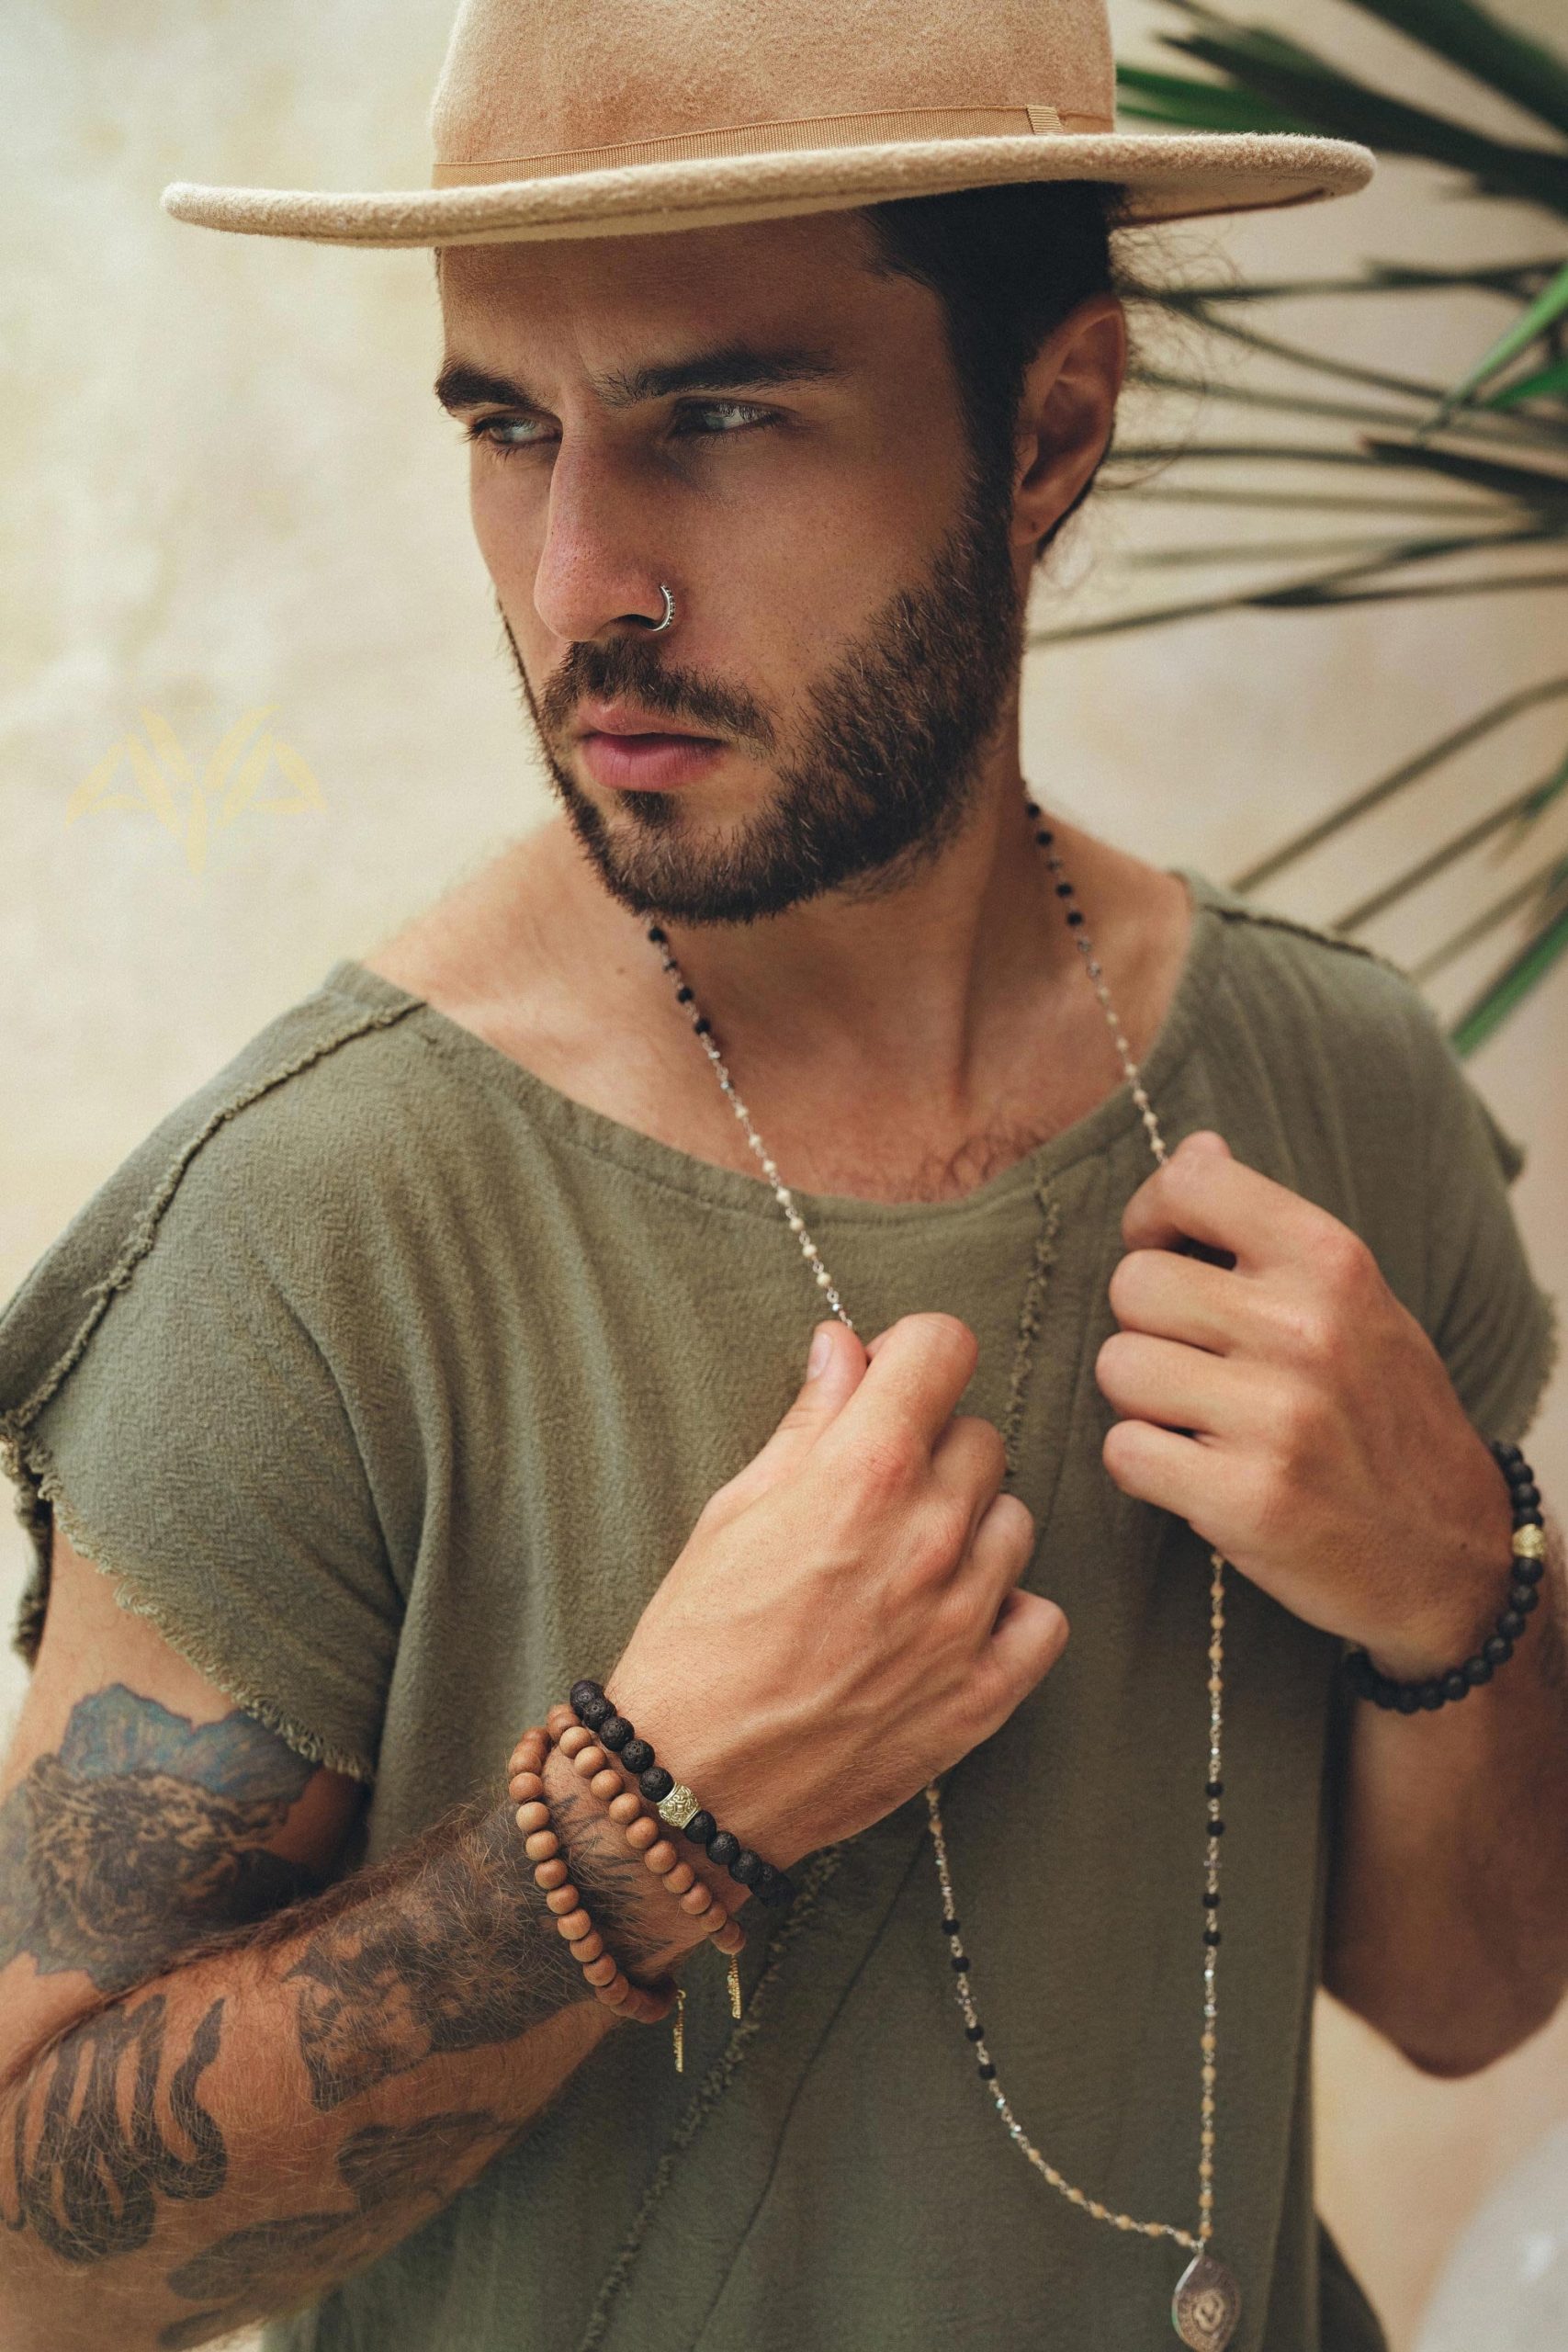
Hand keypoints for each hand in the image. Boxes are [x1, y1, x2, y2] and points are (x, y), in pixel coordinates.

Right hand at [609, 1313, 1069, 1866]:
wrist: (691, 1783)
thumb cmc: (697, 1641)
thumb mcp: (735, 1509)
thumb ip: (808, 1421)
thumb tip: (843, 1347)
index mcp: (862, 1471)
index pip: (943, 1347)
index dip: (911, 1355)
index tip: (889, 1383)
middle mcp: (928, 1533)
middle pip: (981, 1436)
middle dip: (932, 1447)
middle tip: (877, 1492)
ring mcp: (965, 1616)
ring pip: (1014, 1518)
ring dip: (970, 1527)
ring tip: (904, 1566)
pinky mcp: (985, 1692)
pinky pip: (1041, 1614)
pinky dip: (1006, 1610)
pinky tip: (950, 1621)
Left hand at [1095, 1130, 1513, 1679]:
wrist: (1451, 1551)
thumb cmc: (1383, 1411)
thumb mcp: (1354, 1298)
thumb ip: (1269, 1229)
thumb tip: (1194, 1147)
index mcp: (1334, 1262)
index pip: (1193, 1184)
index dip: (1153, 1217)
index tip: (1166, 1250)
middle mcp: (1307, 1329)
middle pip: (1133, 1285)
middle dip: (1148, 1325)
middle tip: (1196, 1362)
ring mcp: (1278, 1418)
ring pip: (1118, 1368)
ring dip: (1142, 1401)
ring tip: (1202, 1421)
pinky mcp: (1247, 1501)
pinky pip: (1123, 1452)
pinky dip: (1146, 1467)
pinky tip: (1198, 1474)